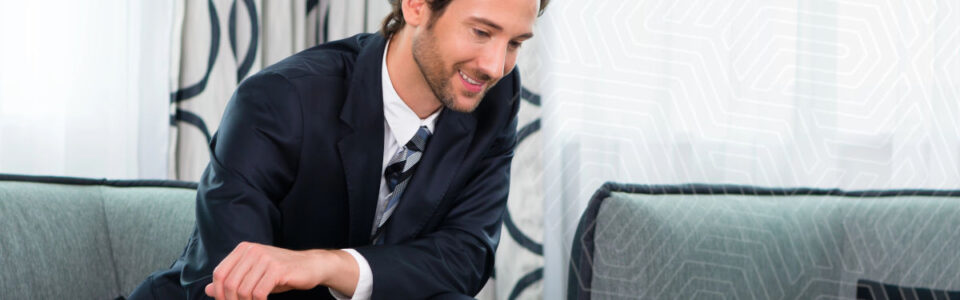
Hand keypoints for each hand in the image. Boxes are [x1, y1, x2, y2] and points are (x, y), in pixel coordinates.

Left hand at [204, 241, 326, 299]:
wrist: (311, 266)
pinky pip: (259, 292)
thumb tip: (208, 291)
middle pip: (229, 283)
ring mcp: (265, 258)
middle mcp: (252, 250)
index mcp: (243, 249)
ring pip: (243, 290)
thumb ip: (232, 281)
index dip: (219, 293)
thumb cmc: (281, 273)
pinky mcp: (277, 269)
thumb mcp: (253, 276)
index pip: (219, 273)